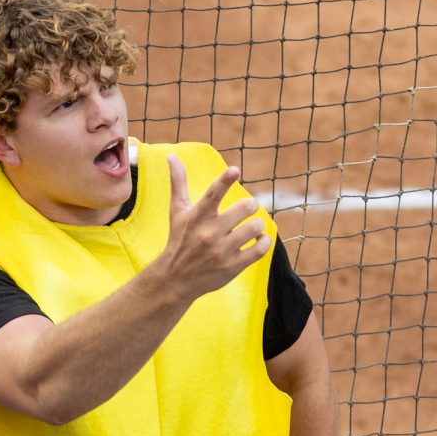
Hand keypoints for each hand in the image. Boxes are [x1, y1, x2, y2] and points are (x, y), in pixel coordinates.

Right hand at [159, 154, 271, 299]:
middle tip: (248, 208)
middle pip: (243, 209)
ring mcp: (221, 251)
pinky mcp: (232, 266)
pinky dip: (264, 241)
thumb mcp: (177, 211)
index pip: (213, 194)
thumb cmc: (179, 240)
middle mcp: (209, 233)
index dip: (225, 180)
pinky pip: (259, 250)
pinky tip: (259, 239)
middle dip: (250, 205)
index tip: (235, 170)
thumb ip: (178, 183)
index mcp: (197, 216)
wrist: (175, 279)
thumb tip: (172, 155)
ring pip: (254, 228)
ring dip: (257, 225)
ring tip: (252, 226)